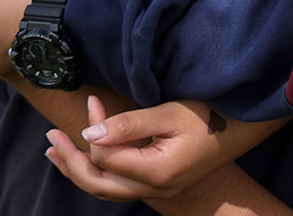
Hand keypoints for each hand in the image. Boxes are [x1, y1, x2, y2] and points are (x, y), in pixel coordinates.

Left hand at [46, 96, 240, 200]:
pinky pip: (119, 187)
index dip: (92, 128)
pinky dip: (97, 174)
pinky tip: (87, 160)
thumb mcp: (169, 113)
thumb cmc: (210, 116)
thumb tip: (88, 134)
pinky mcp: (160, 185)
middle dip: (69, 161)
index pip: (106, 157)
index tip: (92, 100)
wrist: (243, 128)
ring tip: (55, 152)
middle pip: (98, 184)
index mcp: (156, 172)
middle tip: (50, 136)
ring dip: (78, 170)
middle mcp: (155, 190)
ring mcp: (158, 192)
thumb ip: (128, 125)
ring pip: (106, 190)